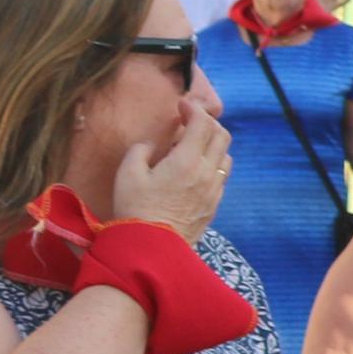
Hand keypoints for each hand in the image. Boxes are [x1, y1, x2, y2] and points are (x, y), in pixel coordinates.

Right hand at [113, 84, 230, 239]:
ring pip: (226, 156)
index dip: (194, 109)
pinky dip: (213, 164)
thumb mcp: (127, 173)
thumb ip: (141, 150)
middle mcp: (207, 173)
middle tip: (189, 121)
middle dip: (207, 122)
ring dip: (213, 144)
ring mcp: (214, 190)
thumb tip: (152, 145)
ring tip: (191, 146)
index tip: (181, 105)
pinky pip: (221, 176)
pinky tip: (195, 169)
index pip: (203, 124)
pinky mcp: (214, 205)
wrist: (152, 248)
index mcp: (187, 161)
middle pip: (222, 135)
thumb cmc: (135, 209)